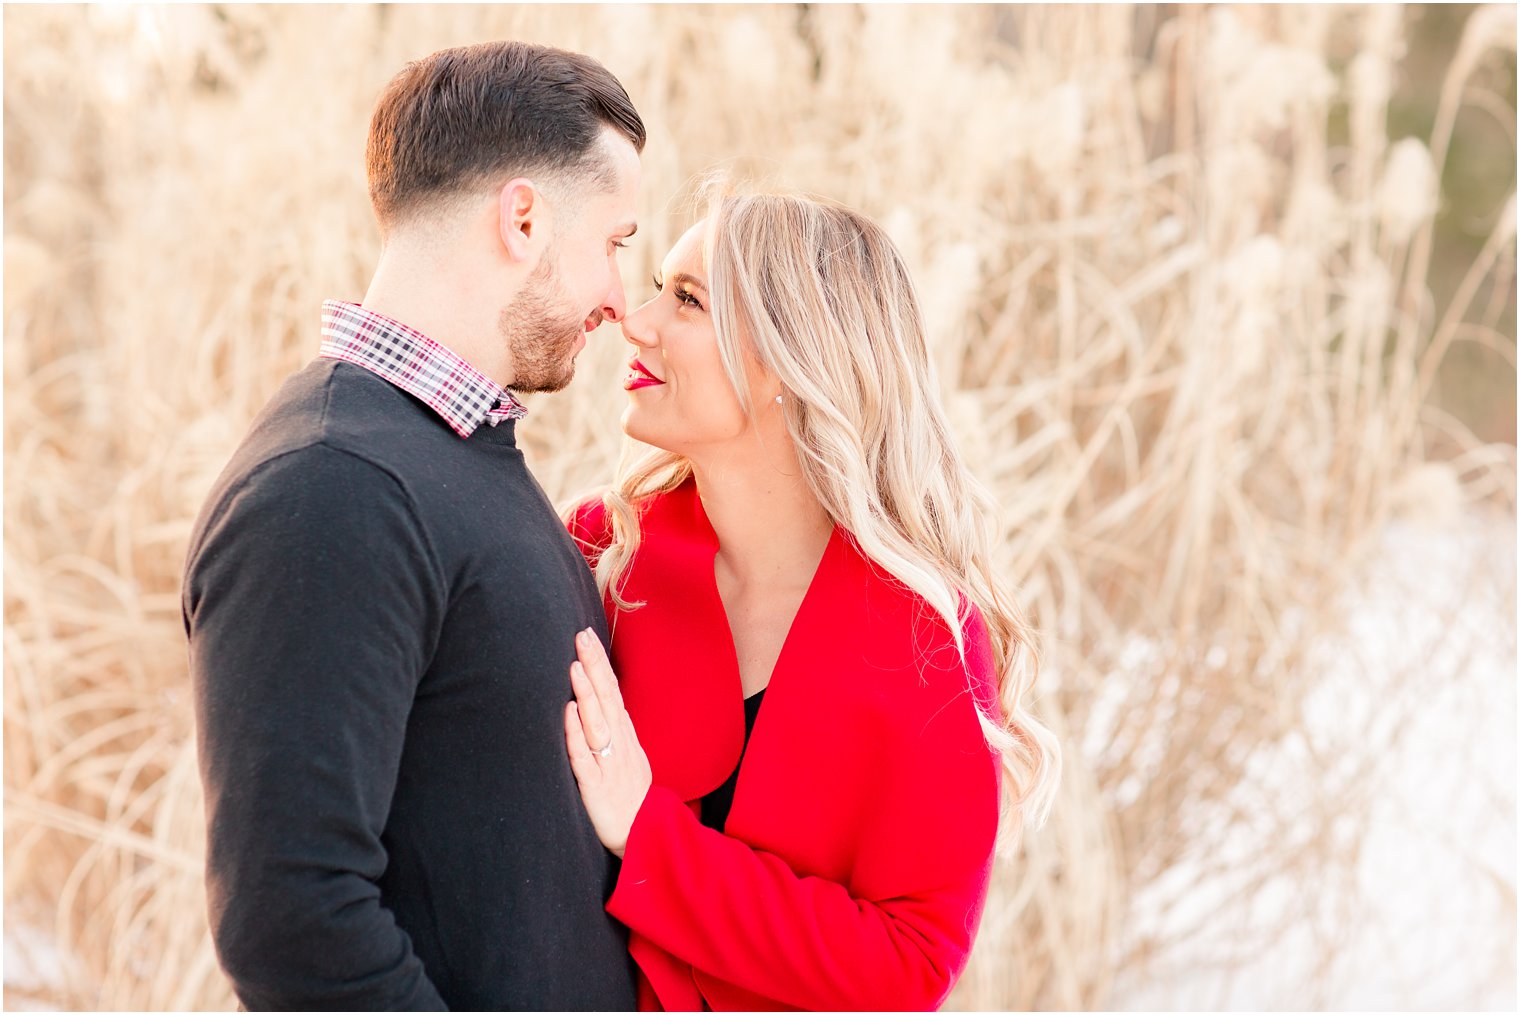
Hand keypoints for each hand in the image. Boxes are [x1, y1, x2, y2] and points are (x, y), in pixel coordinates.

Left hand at [564, 627, 650, 857]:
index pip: (612, 691)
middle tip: (581, 636)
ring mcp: (609, 764)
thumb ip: (612, 729)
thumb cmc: (629, 794)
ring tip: (575, 666)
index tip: (587, 636)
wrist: (643, 833)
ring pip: (597, 723)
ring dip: (586, 693)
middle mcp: (619, 744)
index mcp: (625, 735)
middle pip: (606, 699)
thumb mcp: (627, 755)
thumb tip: (595, 701)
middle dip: (594, 666)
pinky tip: (568, 713)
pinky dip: (576, 734)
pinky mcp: (596, 786)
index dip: (600, 664)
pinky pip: (584, 757)